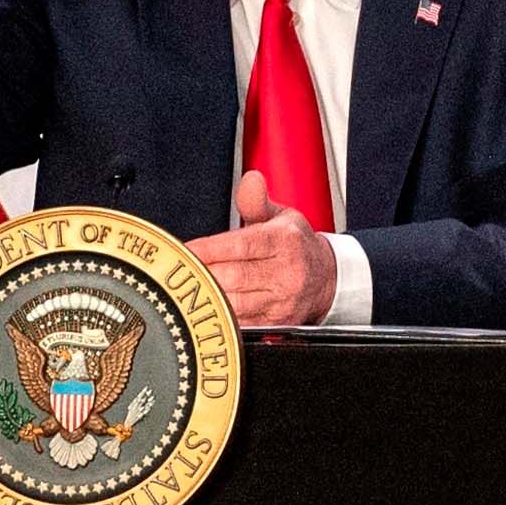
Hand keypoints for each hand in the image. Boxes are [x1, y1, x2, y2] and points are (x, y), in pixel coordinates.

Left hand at [185, 171, 337, 326]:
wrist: (328, 279)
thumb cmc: (296, 245)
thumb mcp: (282, 216)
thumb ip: (256, 201)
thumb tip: (250, 180)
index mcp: (285, 242)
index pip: (240, 245)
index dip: (208, 248)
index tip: (183, 249)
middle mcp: (286, 273)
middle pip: (234, 276)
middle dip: (202, 273)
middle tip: (177, 269)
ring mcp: (283, 302)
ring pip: (236, 303)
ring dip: (208, 295)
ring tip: (185, 288)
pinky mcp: (278, 324)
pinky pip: (243, 323)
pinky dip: (221, 316)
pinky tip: (204, 307)